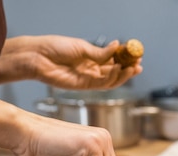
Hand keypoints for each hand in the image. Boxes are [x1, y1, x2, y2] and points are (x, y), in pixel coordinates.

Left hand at [0, 35, 142, 89]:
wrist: (38, 57)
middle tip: (138, 64)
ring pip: (110, 80)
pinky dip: (111, 78)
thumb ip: (100, 52)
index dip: (125, 60)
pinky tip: (117, 70)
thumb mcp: (82, 47)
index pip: (112, 61)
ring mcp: (88, 79)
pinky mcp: (84, 86)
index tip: (136, 55)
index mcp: (91, 58)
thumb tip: (117, 47)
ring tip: (132, 68)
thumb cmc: (55, 48)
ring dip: (123, 75)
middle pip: (114, 72)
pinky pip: (101, 84)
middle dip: (128, 69)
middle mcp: (91, 70)